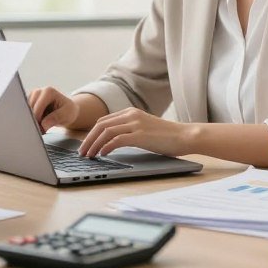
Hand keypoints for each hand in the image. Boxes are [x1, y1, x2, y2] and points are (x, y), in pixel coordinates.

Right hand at [27, 86, 79, 131]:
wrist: (67, 110)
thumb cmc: (68, 111)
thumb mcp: (66, 115)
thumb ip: (56, 118)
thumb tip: (43, 125)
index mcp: (48, 91)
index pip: (37, 108)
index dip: (38, 121)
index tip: (41, 130)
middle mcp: (39, 91)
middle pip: (29, 109)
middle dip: (34, 121)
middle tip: (42, 130)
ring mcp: (33, 96)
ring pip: (25, 112)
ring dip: (32, 120)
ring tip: (42, 125)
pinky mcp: (29, 101)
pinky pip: (25, 113)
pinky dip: (31, 119)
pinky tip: (39, 121)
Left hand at [78, 107, 193, 157]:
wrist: (186, 136)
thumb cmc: (167, 136)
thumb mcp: (145, 128)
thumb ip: (130, 130)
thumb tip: (113, 142)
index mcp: (131, 112)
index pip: (104, 121)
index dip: (92, 133)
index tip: (86, 144)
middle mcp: (131, 115)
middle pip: (101, 125)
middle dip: (88, 139)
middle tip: (82, 152)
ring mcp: (135, 124)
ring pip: (106, 131)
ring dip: (94, 144)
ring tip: (89, 155)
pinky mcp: (140, 135)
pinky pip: (116, 140)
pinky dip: (106, 146)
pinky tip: (102, 154)